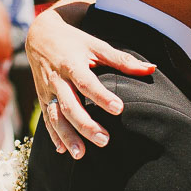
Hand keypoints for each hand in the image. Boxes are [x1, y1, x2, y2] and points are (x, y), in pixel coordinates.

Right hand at [26, 12, 153, 157]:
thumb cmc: (74, 41)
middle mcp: (57, 79)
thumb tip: (151, 69)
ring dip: (67, 136)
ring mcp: (47, 90)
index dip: (101, 96)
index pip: (86, 82)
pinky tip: (62, 151)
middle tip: (105, 140)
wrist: (39, 36)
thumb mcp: (96, 45)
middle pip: (70, 105)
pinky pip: (46, 119)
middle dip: (85, 125)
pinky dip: (53, 136)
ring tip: (81, 154)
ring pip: (55, 116)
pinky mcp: (41, 98)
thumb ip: (122, 59)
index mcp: (71, 63)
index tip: (119, 109)